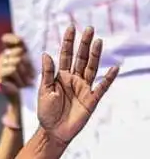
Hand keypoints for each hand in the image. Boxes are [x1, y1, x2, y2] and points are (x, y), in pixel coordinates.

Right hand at [0, 34, 34, 100]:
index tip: (22, 43)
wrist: (22, 99)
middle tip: (31, 74)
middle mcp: (0, 57)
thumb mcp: (30, 64)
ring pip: (16, 61)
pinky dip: (20, 78)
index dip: (13, 38)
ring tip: (26, 82)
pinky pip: (12, 69)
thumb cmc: (29, 80)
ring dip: (25, 73)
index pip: (7, 39)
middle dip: (28, 63)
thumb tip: (31, 41)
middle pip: (18, 51)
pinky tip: (20, 85)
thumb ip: (28, 53)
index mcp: (8, 53)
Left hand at [37, 25, 119, 144]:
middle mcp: (73, 79)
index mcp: (60, 76)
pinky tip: (114, 67)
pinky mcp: (91, 99)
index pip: (66, 55)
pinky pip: (102, 87)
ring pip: (91, 68)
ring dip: (95, 55)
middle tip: (90, 28)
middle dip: (84, 43)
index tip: (71, 27)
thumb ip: (47, 73)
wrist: (53, 132)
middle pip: (81, 58)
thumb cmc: (46, 112)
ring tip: (98, 41)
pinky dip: (108, 78)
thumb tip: (46, 53)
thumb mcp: (44, 91)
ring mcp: (84, 88)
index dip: (68, 42)